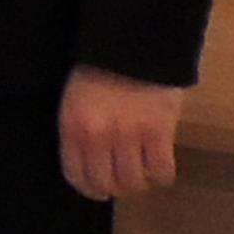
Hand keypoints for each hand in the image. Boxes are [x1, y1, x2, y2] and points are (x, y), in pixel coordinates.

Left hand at [61, 64, 186, 201]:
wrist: (133, 44)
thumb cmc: (99, 70)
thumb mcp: (75, 101)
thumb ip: (80, 132)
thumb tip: (90, 163)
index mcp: (72, 127)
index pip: (75, 175)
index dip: (89, 189)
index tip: (98, 189)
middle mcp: (97, 137)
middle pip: (107, 184)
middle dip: (115, 187)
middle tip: (124, 179)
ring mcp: (129, 136)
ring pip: (134, 182)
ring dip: (139, 182)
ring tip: (142, 171)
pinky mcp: (158, 132)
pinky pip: (161, 171)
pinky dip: (161, 175)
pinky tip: (160, 165)